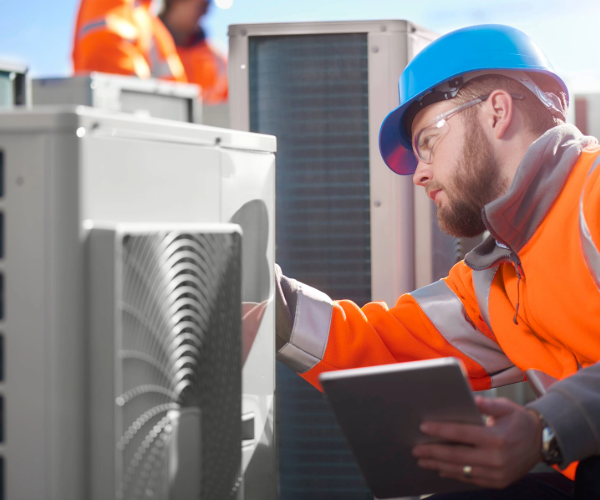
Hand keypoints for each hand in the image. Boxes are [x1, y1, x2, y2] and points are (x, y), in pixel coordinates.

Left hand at [412, 396, 543, 488]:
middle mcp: (496, 459)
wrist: (542, 443)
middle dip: (433, 452)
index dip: (441, 431)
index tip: (423, 427)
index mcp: (496, 438)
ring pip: (462, 469)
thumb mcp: (507, 408)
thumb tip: (472, 398)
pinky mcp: (498, 482)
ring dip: (439, 465)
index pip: (462, 434)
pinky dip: (454, 473)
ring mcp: (497, 474)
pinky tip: (441, 469)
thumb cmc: (520, 421)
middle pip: (457, 455)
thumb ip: (488, 404)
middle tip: (416, 449)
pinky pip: (471, 479)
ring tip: (423, 460)